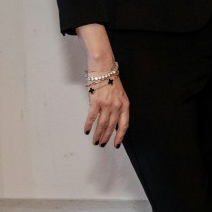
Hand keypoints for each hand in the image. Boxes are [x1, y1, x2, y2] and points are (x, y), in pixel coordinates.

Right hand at [76, 23, 125, 146]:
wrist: (104, 67)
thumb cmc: (111, 80)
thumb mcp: (120, 94)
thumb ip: (118, 106)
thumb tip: (112, 119)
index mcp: (125, 105)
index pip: (124, 124)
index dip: (120, 135)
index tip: (116, 144)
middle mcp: (117, 106)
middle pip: (112, 126)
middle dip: (107, 137)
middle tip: (101, 144)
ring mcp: (107, 104)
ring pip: (103, 124)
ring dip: (98, 134)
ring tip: (95, 141)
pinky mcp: (96, 101)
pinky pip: (92, 117)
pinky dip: (89, 125)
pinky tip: (86, 130)